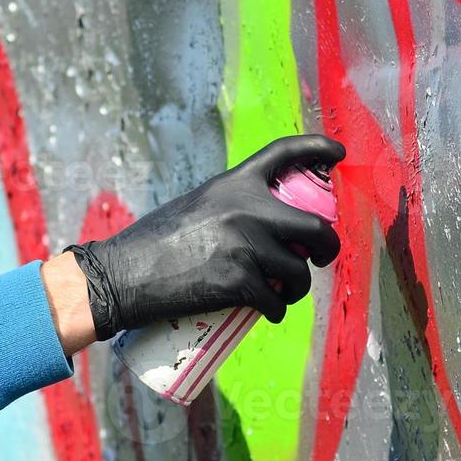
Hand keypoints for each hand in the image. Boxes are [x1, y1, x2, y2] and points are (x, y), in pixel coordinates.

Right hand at [64, 135, 345, 340]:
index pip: (284, 153)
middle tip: (320, 257)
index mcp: (234, 183)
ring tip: (284, 293)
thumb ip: (229, 209)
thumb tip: (261, 228)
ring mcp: (246, 247)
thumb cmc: (152, 243)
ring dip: (298, 287)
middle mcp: (247, 209)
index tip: (338, 154)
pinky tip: (272, 313)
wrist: (123, 274)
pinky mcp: (240, 283)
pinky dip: (277, 311)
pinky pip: (277, 301)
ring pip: (299, 271)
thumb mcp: (195, 206)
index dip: (317, 147)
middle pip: (315, 227)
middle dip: (327, 247)